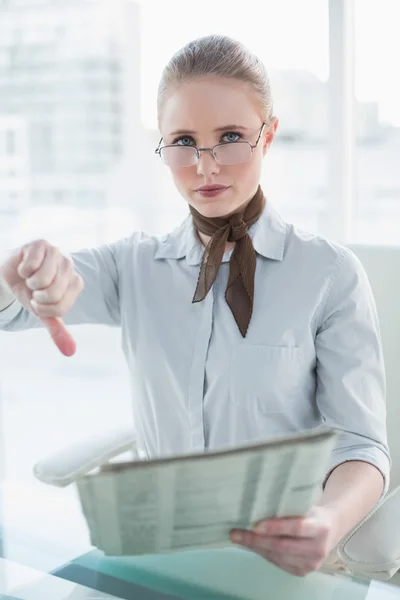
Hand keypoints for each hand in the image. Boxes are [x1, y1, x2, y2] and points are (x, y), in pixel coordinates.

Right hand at [0, 239, 83, 356]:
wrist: (10, 275)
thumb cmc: (31, 294)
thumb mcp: (43, 314)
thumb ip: (57, 331)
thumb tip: (71, 353)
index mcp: (76, 283)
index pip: (60, 307)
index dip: (42, 309)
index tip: (39, 302)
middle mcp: (70, 266)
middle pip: (53, 294)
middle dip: (35, 297)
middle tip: (34, 290)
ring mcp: (57, 253)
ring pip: (42, 280)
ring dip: (29, 283)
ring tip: (30, 278)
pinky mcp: (41, 244)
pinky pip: (30, 265)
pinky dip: (22, 270)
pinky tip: (25, 266)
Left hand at [230, 505, 338, 576]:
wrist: (330, 529)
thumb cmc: (312, 512)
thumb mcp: (306, 505)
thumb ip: (288, 506)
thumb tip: (257, 502)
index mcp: (321, 528)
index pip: (297, 528)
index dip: (276, 527)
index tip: (255, 524)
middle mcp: (318, 549)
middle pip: (282, 546)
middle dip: (256, 540)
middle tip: (236, 533)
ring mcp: (310, 564)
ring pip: (277, 556)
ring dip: (255, 547)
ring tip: (238, 538)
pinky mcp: (302, 572)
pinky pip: (277, 562)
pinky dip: (262, 552)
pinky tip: (250, 544)